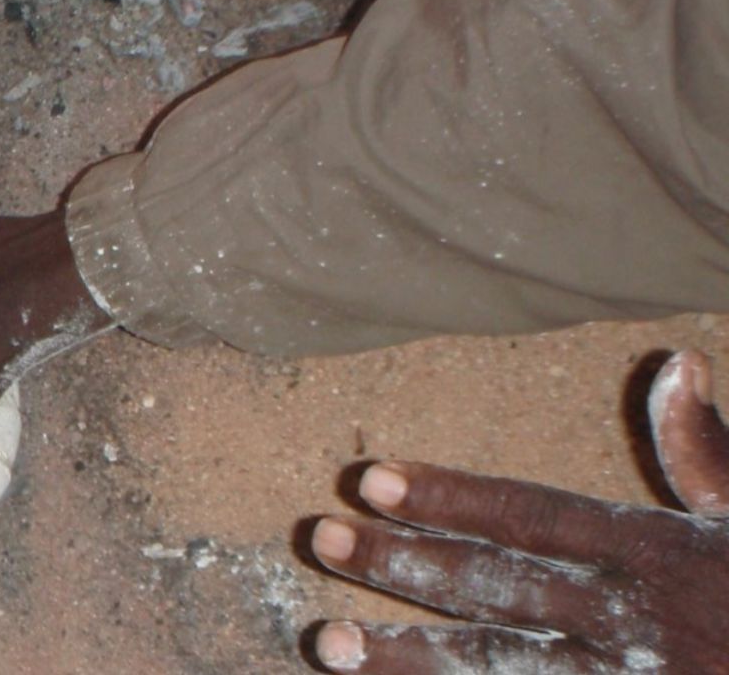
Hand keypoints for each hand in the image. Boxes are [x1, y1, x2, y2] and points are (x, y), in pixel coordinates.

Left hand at [307, 350, 728, 673]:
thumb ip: (708, 454)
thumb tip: (673, 362)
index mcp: (662, 558)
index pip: (535, 518)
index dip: (452, 498)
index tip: (372, 477)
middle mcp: (635, 625)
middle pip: (498, 590)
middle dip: (403, 566)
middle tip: (316, 537)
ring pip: (501, 672)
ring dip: (409, 661)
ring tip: (327, 642)